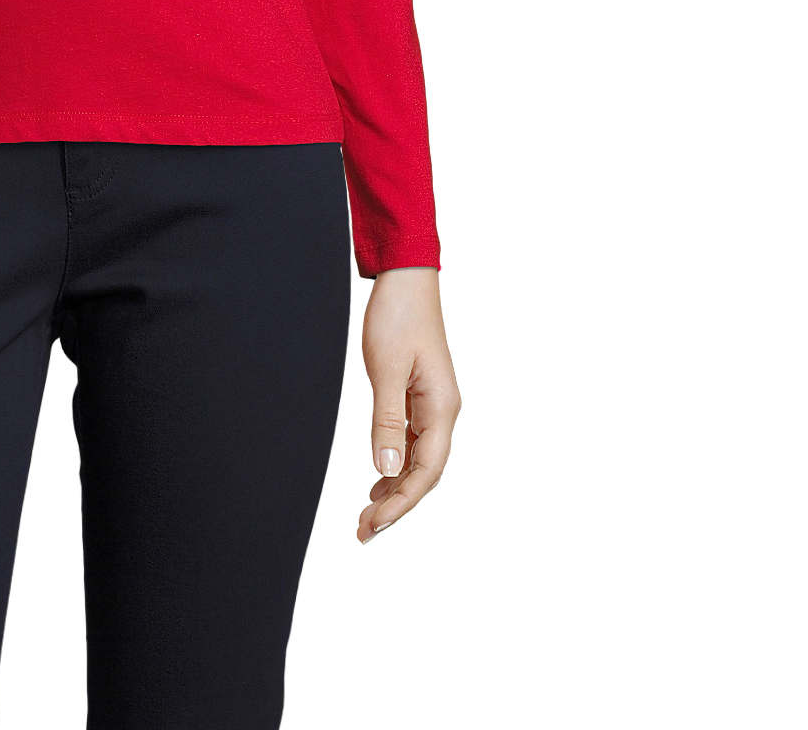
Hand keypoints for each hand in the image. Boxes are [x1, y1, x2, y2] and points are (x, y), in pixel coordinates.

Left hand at [356, 266, 459, 543]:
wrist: (404, 277)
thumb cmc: (397, 316)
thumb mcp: (386, 369)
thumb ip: (388, 421)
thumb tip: (388, 470)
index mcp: (442, 408)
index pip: (425, 472)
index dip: (401, 504)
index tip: (374, 524)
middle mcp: (443, 411)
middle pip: (425, 473)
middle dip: (397, 505)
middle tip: (364, 531)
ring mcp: (433, 404)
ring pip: (419, 460)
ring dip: (396, 489)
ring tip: (369, 515)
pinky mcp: (420, 394)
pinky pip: (412, 441)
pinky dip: (396, 464)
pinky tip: (380, 478)